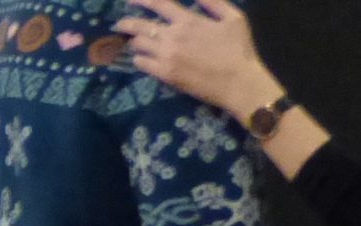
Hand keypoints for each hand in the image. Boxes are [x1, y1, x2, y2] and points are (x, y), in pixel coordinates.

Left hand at [115, 0, 284, 119]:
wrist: (238, 82)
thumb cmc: (239, 49)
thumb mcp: (234, 18)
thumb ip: (213, 3)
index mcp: (188, 21)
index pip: (158, 4)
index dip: (141, 0)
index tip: (130, 0)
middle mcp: (173, 36)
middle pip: (139, 26)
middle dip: (126, 23)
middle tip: (120, 24)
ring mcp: (166, 56)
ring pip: (137, 44)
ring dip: (134, 42)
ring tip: (134, 42)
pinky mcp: (164, 74)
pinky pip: (140, 64)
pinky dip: (139, 59)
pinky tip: (142, 59)